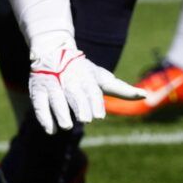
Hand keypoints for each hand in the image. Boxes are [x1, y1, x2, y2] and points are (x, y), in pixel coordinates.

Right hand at [27, 40, 143, 133]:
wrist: (53, 53)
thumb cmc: (82, 71)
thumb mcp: (101, 78)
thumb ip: (121, 89)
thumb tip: (145, 95)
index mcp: (86, 77)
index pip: (91, 91)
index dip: (94, 103)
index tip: (98, 116)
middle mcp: (68, 80)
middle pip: (74, 94)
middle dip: (79, 106)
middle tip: (85, 119)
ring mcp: (52, 84)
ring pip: (56, 98)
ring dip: (60, 112)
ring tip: (66, 126)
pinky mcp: (37, 89)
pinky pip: (39, 103)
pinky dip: (44, 117)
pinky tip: (51, 130)